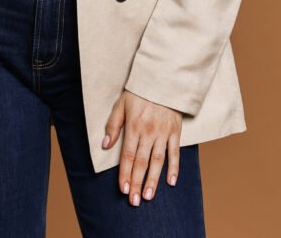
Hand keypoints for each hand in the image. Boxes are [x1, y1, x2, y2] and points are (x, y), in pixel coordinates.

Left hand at [103, 90, 182, 204]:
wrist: (163, 79)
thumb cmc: (139, 92)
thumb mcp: (121, 104)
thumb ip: (113, 125)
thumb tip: (105, 145)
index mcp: (134, 126)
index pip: (128, 155)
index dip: (124, 173)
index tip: (122, 189)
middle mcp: (148, 132)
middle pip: (141, 162)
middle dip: (136, 182)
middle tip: (133, 201)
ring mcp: (163, 133)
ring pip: (157, 161)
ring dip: (153, 180)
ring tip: (147, 196)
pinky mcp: (175, 131)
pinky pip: (175, 152)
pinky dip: (174, 167)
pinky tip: (171, 182)